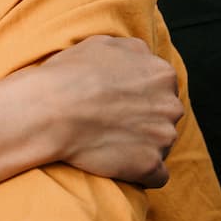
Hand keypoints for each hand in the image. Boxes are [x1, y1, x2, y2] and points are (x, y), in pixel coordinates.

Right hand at [35, 35, 181, 187]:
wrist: (50, 111)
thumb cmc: (68, 76)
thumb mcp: (103, 44)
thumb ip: (132, 51)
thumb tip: (141, 57)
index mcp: (161, 74)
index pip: (162, 89)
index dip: (138, 97)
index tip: (117, 104)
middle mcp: (170, 104)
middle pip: (166, 116)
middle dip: (146, 121)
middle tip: (112, 124)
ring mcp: (163, 137)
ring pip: (161, 145)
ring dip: (141, 146)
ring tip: (109, 145)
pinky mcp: (150, 165)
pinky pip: (157, 176)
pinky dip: (142, 174)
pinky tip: (120, 167)